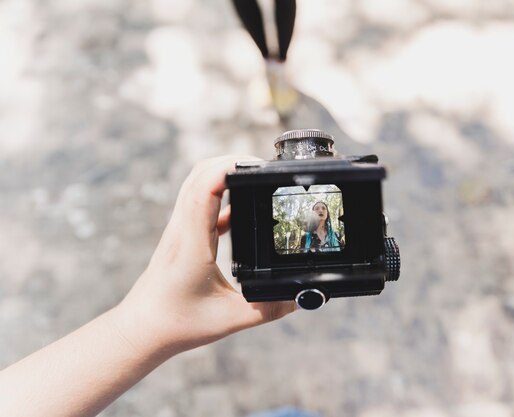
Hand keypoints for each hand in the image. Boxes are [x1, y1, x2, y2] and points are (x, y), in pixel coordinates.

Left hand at [113, 156, 295, 353]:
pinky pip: (200, 202)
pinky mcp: (182, 235)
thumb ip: (269, 308)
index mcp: (192, 242)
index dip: (229, 167)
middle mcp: (183, 229)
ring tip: (255, 178)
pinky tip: (242, 209)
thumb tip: (300, 297)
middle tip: (264, 168)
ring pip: (198, 183)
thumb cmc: (178, 323)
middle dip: (232, 161)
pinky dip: (221, 195)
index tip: (257, 165)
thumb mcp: (230, 319)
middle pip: (200, 174)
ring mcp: (180, 229)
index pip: (205, 188)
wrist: (143, 329)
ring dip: (224, 173)